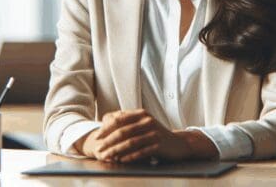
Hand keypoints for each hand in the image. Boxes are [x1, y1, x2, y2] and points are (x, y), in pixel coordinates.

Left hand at [78, 109, 216, 162]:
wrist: (178, 144)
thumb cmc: (155, 134)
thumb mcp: (142, 123)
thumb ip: (126, 120)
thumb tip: (105, 120)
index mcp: (141, 114)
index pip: (119, 119)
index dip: (106, 128)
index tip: (97, 137)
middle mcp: (147, 121)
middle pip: (123, 131)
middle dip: (108, 142)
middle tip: (99, 150)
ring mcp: (154, 133)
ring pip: (130, 142)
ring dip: (116, 151)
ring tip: (107, 157)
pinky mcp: (159, 144)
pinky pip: (141, 151)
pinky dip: (130, 156)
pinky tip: (122, 160)